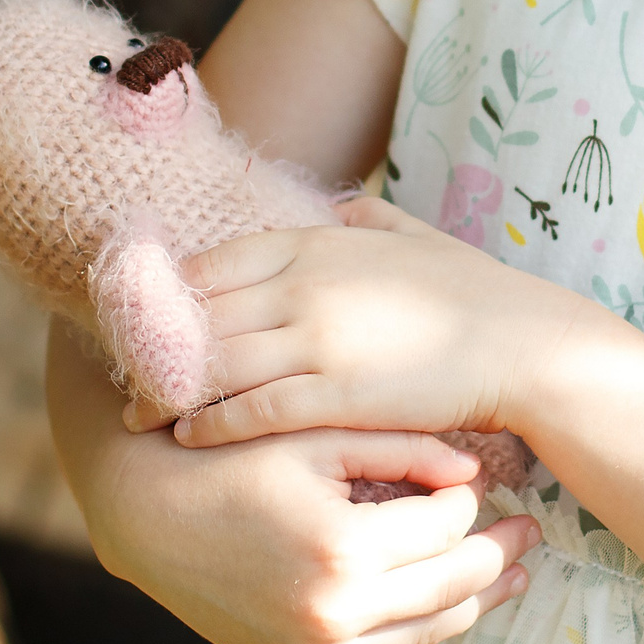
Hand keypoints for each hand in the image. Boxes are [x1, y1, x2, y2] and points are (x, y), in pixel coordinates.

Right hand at [48, 319, 538, 643]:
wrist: (141, 511)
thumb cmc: (228, 452)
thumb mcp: (315, 432)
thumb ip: (401, 446)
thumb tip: (477, 473)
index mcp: (342, 551)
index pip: (446, 527)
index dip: (472, 498)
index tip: (495, 475)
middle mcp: (330, 615)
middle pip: (449, 586)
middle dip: (497, 555)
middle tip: (535, 530)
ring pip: (423, 631)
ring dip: (472, 598)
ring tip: (512, 570)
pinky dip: (419, 622)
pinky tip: (446, 595)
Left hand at [173, 196, 588, 450]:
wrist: (522, 345)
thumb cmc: (473, 293)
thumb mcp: (416, 237)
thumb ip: (371, 220)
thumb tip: (344, 207)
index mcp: (317, 243)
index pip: (215, 262)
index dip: (170, 292)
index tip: (145, 318)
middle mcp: (305, 286)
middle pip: (201, 314)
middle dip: (154, 347)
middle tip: (122, 374)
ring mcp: (317, 340)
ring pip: (216, 364)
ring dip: (168, 391)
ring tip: (139, 413)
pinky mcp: (334, 394)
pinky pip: (252, 409)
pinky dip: (212, 422)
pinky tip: (189, 436)